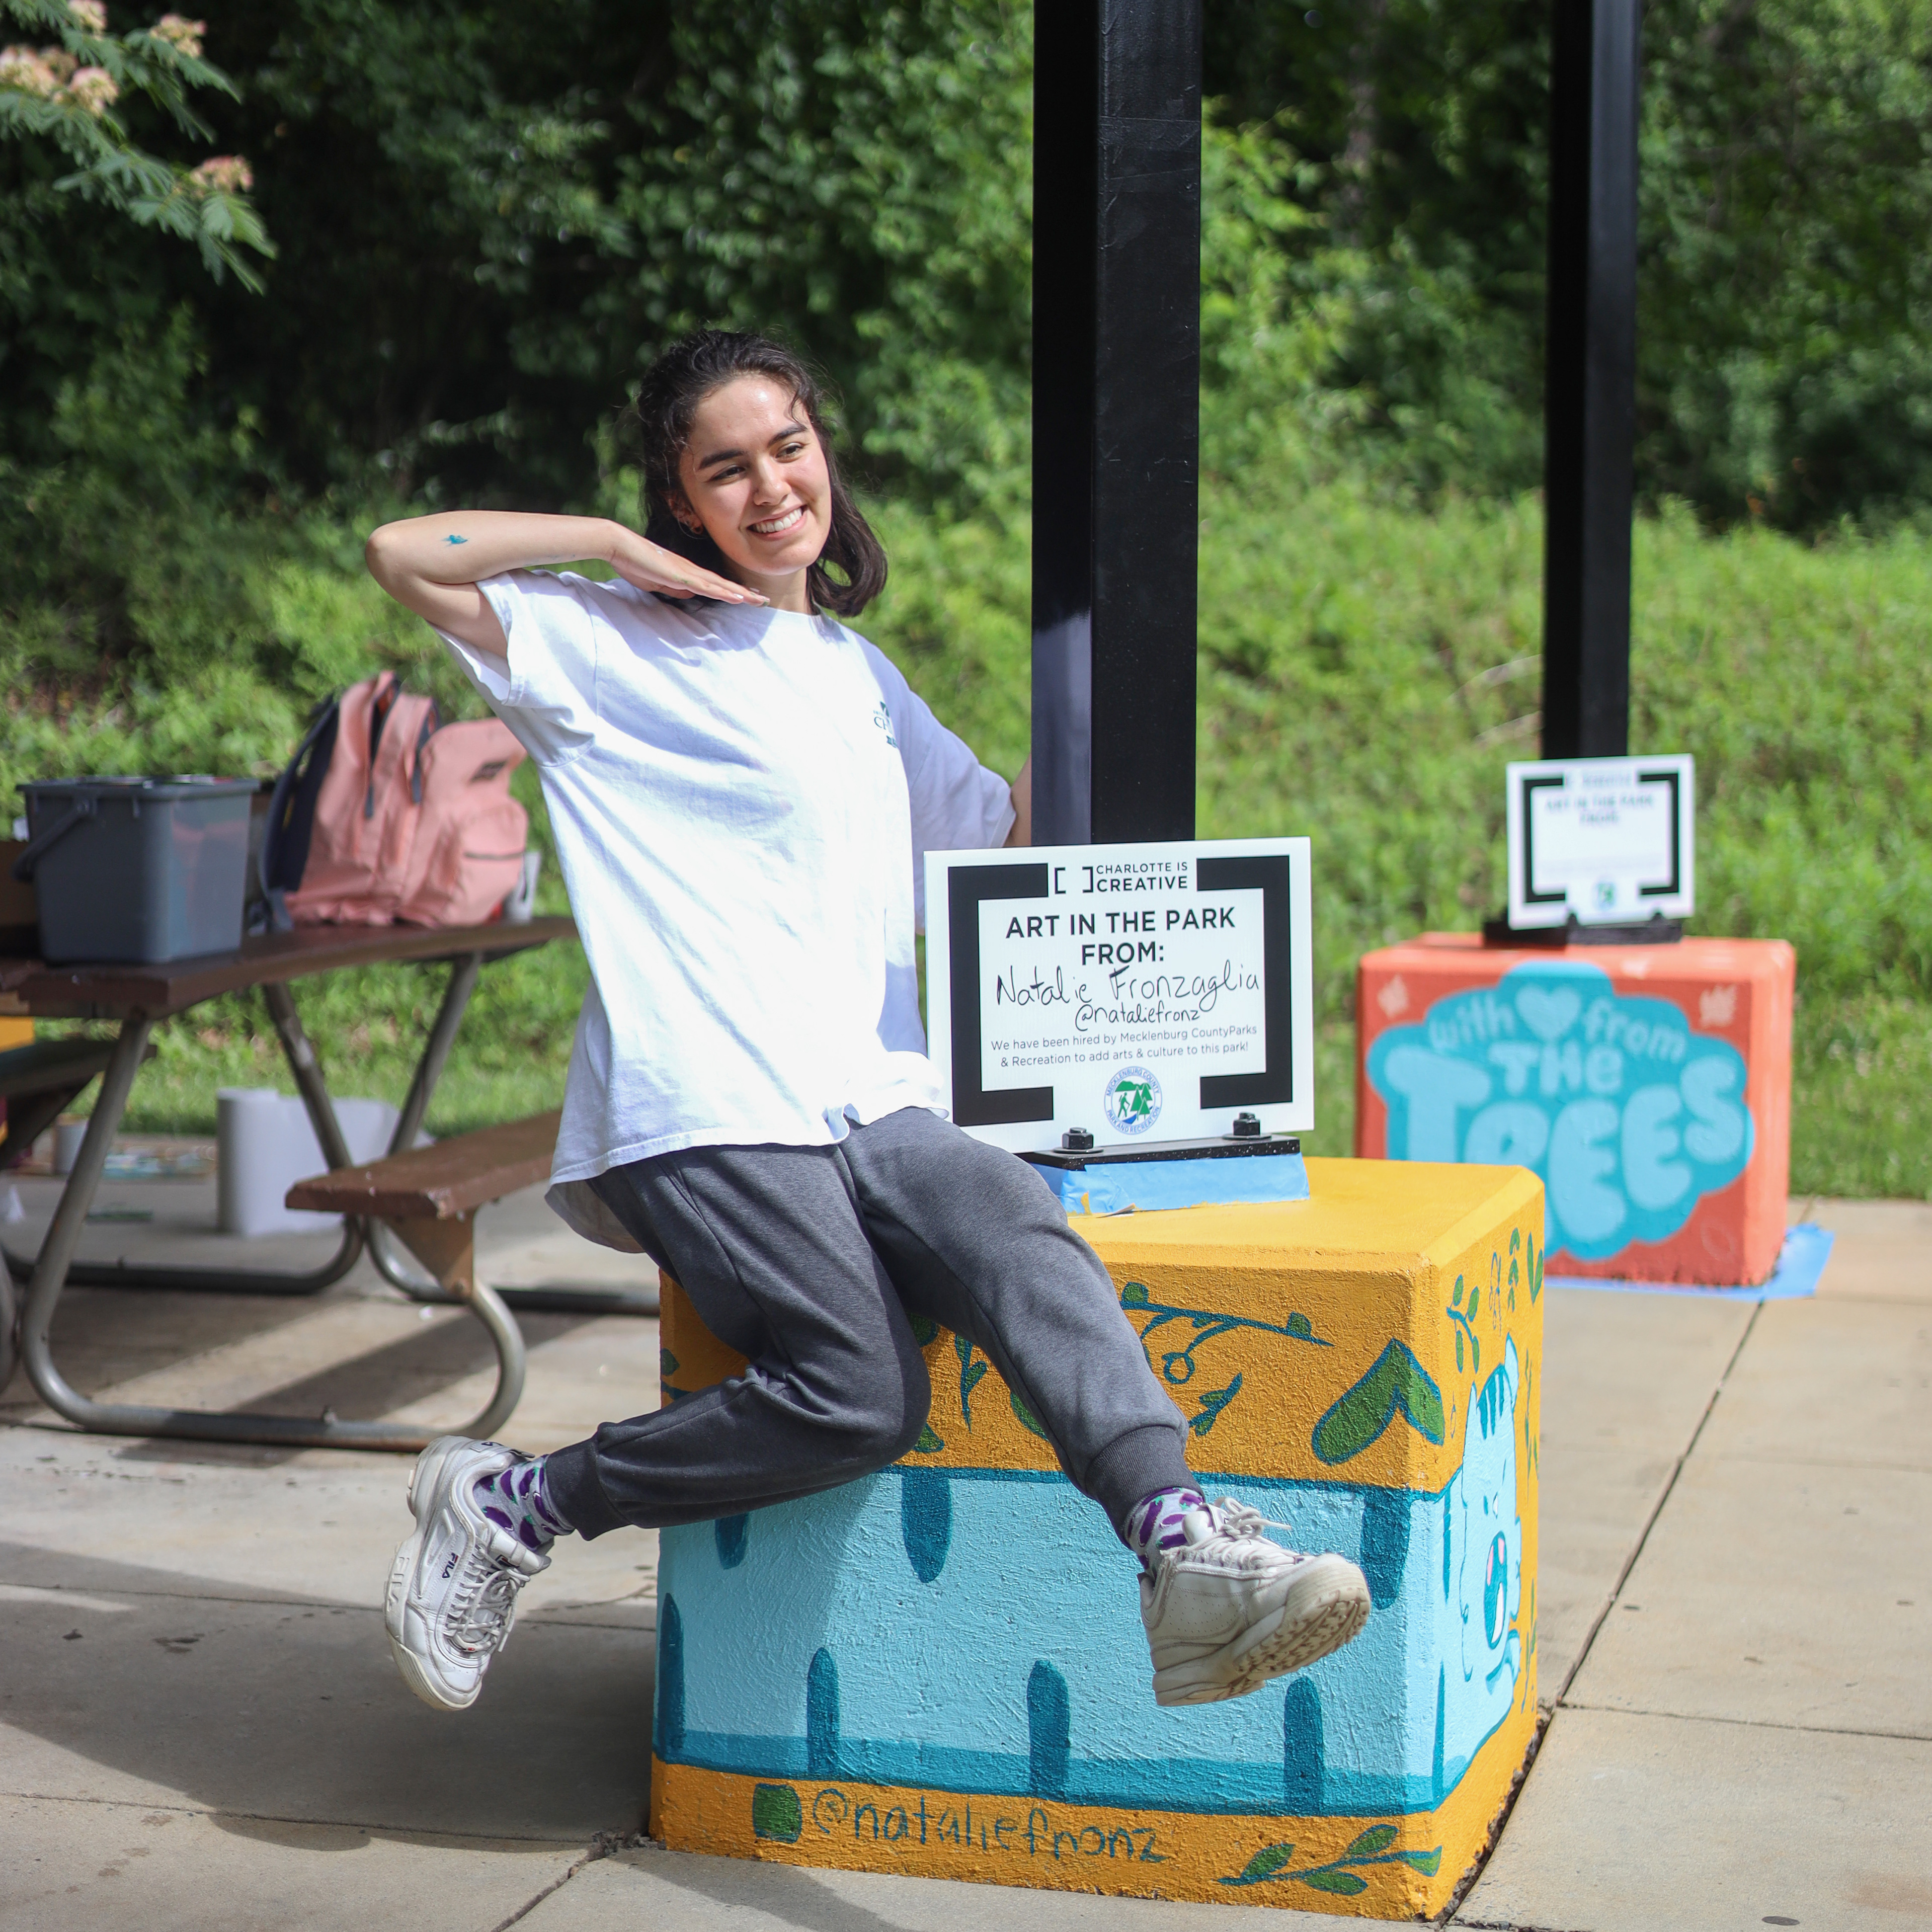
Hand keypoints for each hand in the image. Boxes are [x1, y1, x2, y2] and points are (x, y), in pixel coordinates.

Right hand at [606, 526, 766, 604]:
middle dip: (744, 592)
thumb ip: (674, 588)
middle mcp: (691, 570)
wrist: (621, 546)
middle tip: (764, 599)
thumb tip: (689, 594)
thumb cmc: (635, 563)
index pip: (714, 583)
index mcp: (686, 572)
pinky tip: (738, 597)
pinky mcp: (680, 575)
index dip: (732, 590)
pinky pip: (706, 586)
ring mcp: (687, 571)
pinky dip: (724, 592)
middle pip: (723, 583)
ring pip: (720, 585)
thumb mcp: (658, 582)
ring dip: (740, 593)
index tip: (748, 596)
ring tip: (759, 600)